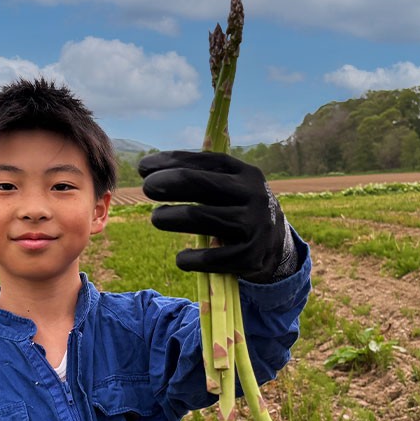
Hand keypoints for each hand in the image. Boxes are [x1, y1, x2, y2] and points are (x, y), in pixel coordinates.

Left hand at [138, 150, 293, 282]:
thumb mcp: (231, 186)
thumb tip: (149, 168)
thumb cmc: (238, 209)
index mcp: (246, 173)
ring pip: (200, 218)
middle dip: (167, 183)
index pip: (204, 161)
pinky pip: (212, 258)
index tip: (143, 167)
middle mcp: (253, 195)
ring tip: (157, 218)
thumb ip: (199, 174)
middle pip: (199, 184)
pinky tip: (181, 258)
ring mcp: (254, 225)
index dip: (170, 161)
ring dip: (171, 217)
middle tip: (147, 188)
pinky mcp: (251, 256)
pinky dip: (191, 259)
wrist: (276, 245)